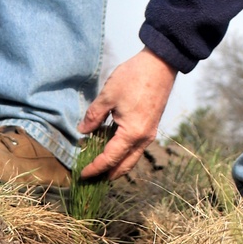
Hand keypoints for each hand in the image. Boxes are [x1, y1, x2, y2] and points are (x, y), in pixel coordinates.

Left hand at [79, 49, 176, 180]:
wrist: (160, 64)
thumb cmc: (134, 78)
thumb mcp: (107, 96)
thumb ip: (93, 116)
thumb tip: (83, 131)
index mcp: (131, 134)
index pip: (109, 159)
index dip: (94, 168)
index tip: (82, 174)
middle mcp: (143, 138)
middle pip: (124, 166)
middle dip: (108, 174)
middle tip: (92, 179)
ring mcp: (149, 133)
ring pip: (132, 158)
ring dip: (116, 164)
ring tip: (100, 165)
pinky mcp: (151, 126)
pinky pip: (136, 147)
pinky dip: (123, 152)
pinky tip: (111, 146)